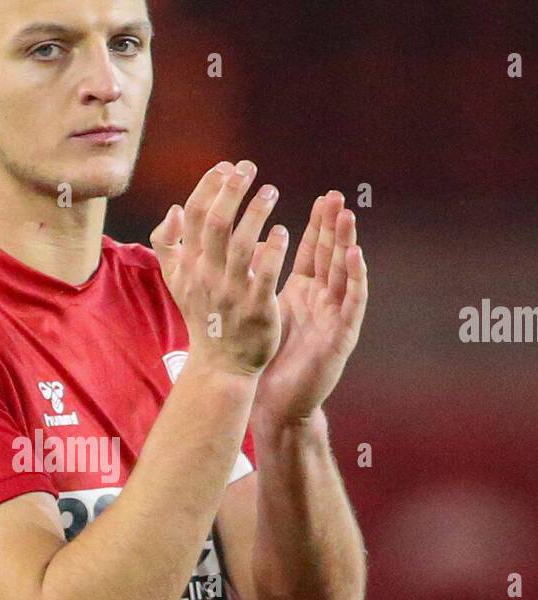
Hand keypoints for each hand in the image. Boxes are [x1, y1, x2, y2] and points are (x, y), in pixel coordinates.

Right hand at [149, 159, 286, 377]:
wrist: (220, 363)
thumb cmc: (204, 315)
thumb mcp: (177, 281)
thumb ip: (168, 245)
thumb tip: (175, 209)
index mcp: (188, 265)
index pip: (193, 217)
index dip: (208, 187)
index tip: (226, 167)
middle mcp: (206, 276)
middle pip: (215, 224)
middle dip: (231, 191)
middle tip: (249, 168)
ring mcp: (231, 292)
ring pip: (240, 244)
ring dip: (255, 213)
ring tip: (270, 191)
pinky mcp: (256, 308)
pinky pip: (264, 274)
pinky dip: (272, 250)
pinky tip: (283, 231)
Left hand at [252, 190, 367, 424]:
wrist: (274, 403)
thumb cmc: (265, 360)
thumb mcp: (261, 310)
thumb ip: (258, 281)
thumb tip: (242, 248)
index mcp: (303, 294)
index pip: (313, 252)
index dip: (318, 225)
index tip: (322, 197)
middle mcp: (322, 301)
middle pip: (331, 256)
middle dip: (334, 226)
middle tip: (337, 196)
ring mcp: (333, 317)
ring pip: (344, 274)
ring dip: (347, 244)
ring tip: (348, 216)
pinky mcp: (341, 336)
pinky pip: (352, 303)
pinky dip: (355, 278)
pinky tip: (355, 256)